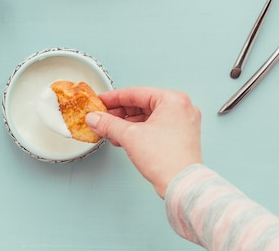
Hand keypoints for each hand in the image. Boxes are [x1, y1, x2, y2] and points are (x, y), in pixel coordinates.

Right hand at [86, 87, 202, 197]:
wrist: (181, 185)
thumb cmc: (166, 159)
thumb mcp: (130, 136)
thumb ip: (108, 123)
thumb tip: (95, 118)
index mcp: (173, 100)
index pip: (136, 93)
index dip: (114, 98)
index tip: (101, 102)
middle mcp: (182, 108)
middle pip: (142, 104)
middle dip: (120, 113)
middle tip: (103, 118)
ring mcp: (183, 123)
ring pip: (148, 117)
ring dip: (127, 124)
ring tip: (111, 131)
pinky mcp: (181, 137)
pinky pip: (155, 127)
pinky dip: (139, 131)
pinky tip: (124, 138)